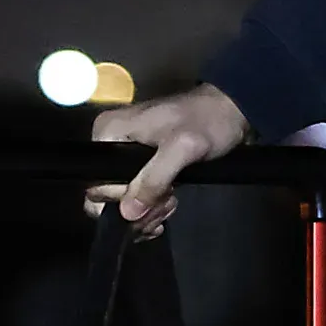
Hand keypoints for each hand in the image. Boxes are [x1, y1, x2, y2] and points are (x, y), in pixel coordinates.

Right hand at [85, 84, 250, 238]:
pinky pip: (135, 198)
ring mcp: (125, 156)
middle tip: (167, 204)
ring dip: (148, 211)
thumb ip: (154, 179)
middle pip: (107, 196)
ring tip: (172, 202)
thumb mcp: (182, 148)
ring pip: (123, 202)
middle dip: (138, 209)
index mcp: (109, 132)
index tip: (152, 199)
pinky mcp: (141, 166)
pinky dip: (151, 208)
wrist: (229, 112)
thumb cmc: (206, 122)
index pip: (95, 183)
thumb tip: (127, 213)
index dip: (120, 200)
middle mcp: (110, 144)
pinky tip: (168, 206)